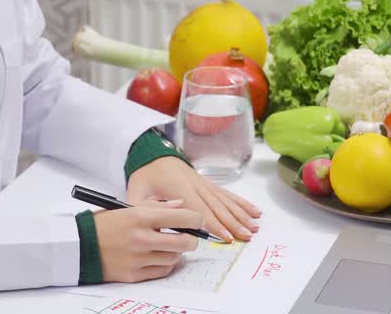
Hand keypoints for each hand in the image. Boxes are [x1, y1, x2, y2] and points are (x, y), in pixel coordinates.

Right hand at [93, 201, 202, 282]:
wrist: (80, 245)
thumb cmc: (104, 225)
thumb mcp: (127, 208)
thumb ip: (156, 207)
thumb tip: (180, 206)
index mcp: (140, 217)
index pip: (182, 218)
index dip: (196, 219)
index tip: (197, 220)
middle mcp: (142, 238)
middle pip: (184, 242)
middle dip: (192, 239)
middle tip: (189, 237)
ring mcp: (139, 258)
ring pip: (174, 258)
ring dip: (176, 252)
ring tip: (169, 246)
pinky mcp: (135, 274)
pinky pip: (162, 271)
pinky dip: (165, 264)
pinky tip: (159, 256)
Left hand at [126, 157, 261, 242]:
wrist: (152, 154)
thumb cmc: (144, 176)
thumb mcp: (136, 192)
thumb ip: (145, 208)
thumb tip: (162, 219)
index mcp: (179, 189)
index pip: (199, 210)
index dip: (214, 225)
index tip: (227, 238)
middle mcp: (196, 185)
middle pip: (217, 207)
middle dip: (233, 222)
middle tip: (247, 236)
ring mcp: (204, 183)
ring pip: (225, 200)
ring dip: (241, 214)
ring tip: (254, 226)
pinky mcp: (208, 183)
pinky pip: (227, 193)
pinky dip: (241, 202)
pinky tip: (253, 210)